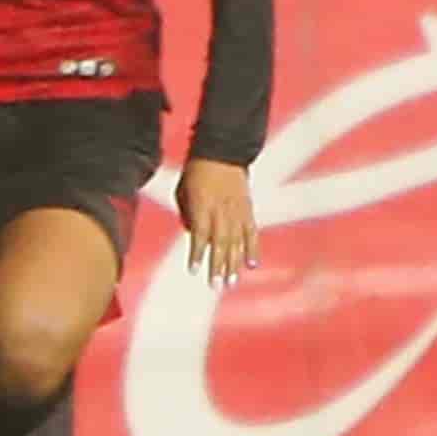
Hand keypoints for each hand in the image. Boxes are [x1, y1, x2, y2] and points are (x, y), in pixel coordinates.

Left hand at [176, 158, 257, 283]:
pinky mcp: (248, 209)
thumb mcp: (184, 189)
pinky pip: (251, 232)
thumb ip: (188, 213)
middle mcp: (221, 210)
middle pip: (220, 243)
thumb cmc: (197, 170)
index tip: (195, 271)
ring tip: (231, 282)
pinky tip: (252, 264)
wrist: (223, 150)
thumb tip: (193, 233)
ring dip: (233, 263)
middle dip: (217, 266)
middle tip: (216, 285)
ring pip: (236, 241)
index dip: (198, 254)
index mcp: (203, 205)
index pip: (200, 235)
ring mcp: (237, 210)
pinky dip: (252, 248)